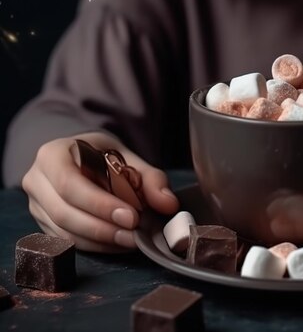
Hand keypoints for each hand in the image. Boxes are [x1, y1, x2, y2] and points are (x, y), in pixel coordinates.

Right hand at [21, 132, 178, 251]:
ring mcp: (36, 206)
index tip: (131, 217)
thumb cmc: (102, 155)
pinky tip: (120, 244)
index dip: (100, 204)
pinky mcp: (44, 225)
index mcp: (52, 155)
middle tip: (135, 235)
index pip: (70, 184)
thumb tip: (168, 204)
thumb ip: (150, 178)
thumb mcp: (126, 156)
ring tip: (131, 241)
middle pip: (64, 213)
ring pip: (64, 232)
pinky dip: (96, 246)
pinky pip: (68, 242)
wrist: (81, 158)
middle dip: (103, 228)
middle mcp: (36, 181)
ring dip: (101, 241)